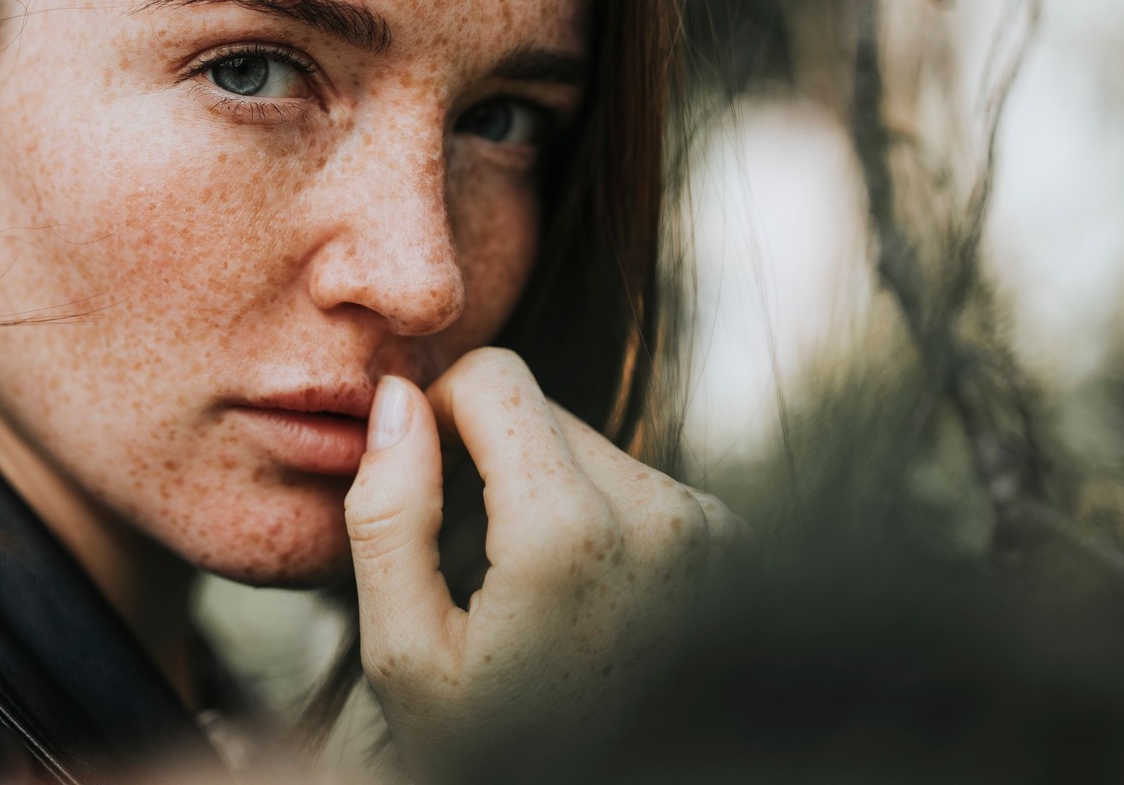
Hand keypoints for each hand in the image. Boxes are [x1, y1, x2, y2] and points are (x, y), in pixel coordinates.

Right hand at [342, 347, 747, 779]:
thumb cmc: (503, 758)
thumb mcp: (408, 657)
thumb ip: (389, 515)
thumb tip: (396, 398)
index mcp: (571, 533)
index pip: (496, 378)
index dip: (439, 409)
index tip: (421, 472)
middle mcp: (661, 515)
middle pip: (543, 411)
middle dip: (494, 462)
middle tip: (470, 563)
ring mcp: (710, 532)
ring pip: (589, 447)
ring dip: (545, 494)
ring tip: (530, 597)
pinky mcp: (734, 547)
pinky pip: (636, 487)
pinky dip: (597, 521)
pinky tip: (580, 601)